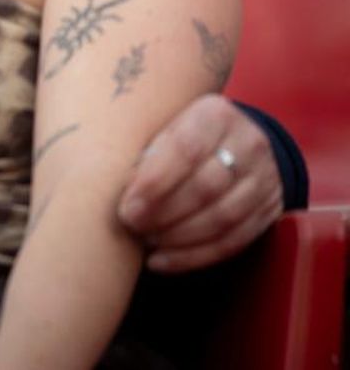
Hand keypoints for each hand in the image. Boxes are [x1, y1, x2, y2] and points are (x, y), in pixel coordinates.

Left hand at [116, 94, 283, 272]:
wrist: (239, 138)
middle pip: (206, 187)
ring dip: (179, 238)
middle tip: (132, 225)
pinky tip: (163, 260)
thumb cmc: (183, 132)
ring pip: (223, 218)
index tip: (127, 206)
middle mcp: (248, 144)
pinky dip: (195, 256)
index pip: (185, 150)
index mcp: (215, 115)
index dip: (154, 182)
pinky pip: (234, 241)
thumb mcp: (166, 123)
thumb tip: (105, 182)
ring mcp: (265, 179)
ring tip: (146, 243)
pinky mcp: (269, 210)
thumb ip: (146, 147)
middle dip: (164, 213)